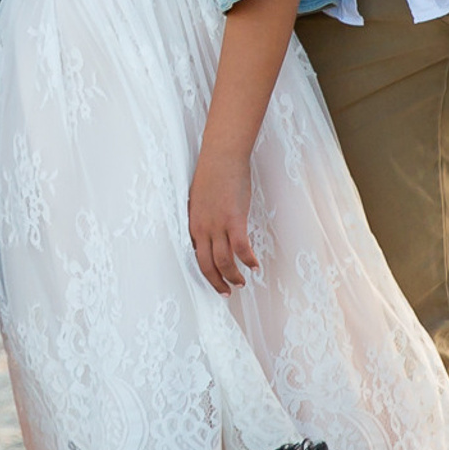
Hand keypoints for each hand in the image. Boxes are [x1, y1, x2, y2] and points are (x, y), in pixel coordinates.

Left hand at [187, 150, 259, 293]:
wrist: (220, 156)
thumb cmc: (212, 173)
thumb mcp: (200, 200)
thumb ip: (203, 217)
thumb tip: (210, 230)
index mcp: (193, 224)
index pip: (195, 256)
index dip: (205, 272)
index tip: (214, 280)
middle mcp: (202, 228)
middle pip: (206, 265)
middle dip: (216, 282)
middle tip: (226, 293)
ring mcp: (218, 225)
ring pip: (223, 261)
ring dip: (233, 276)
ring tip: (242, 282)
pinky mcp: (234, 219)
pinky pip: (241, 248)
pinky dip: (248, 260)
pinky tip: (255, 265)